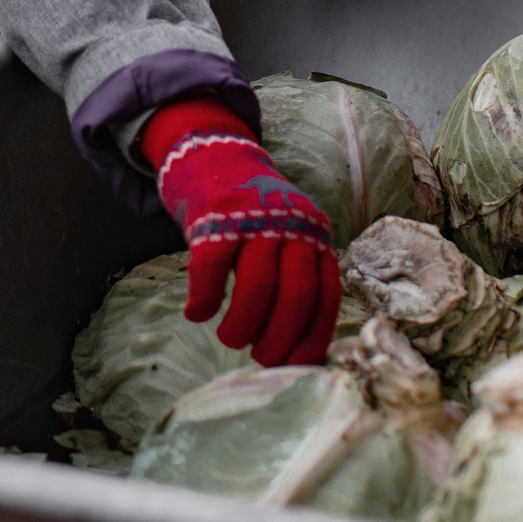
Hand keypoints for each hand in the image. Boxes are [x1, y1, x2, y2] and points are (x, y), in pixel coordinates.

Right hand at [141, 94, 342, 366]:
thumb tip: (294, 351)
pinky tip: (197, 314)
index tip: (295, 365)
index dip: (312, 336)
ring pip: (258, 286)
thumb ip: (295, 278)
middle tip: (260, 358)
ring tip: (229, 339)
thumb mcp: (286, 237)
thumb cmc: (252, 215)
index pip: (325, 295)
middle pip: (296, 294)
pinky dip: (205, 300)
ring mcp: (255, 217)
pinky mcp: (215, 215)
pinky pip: (212, 269)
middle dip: (279, 338)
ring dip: (242, 325)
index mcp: (315, 235)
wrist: (214, 157)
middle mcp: (292, 224)